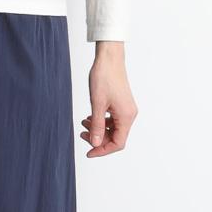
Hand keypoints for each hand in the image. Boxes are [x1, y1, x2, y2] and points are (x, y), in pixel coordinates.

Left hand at [80, 41, 137, 156]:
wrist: (109, 58)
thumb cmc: (104, 77)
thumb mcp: (97, 104)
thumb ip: (97, 126)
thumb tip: (96, 143)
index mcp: (126, 117)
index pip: (118, 143)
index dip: (103, 150)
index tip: (89, 152)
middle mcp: (129, 114)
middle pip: (116, 137)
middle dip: (98, 138)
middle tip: (82, 134)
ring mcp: (126, 109)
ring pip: (113, 128)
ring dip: (98, 129)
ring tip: (83, 123)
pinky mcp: (121, 103)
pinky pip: (113, 119)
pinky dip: (101, 121)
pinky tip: (90, 117)